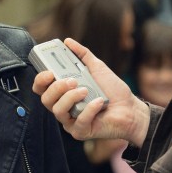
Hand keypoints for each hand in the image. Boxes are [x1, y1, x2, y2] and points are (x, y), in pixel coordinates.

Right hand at [32, 38, 149, 147]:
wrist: (131, 108)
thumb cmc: (113, 90)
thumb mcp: (97, 68)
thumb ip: (82, 55)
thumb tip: (68, 41)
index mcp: (63, 93)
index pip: (41, 88)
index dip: (40, 80)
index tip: (49, 72)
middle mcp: (63, 107)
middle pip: (45, 100)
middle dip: (56, 88)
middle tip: (72, 81)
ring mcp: (70, 121)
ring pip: (57, 111)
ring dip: (70, 98)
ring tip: (86, 90)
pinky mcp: (80, 131)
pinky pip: (78, 122)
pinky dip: (89, 110)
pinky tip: (99, 102)